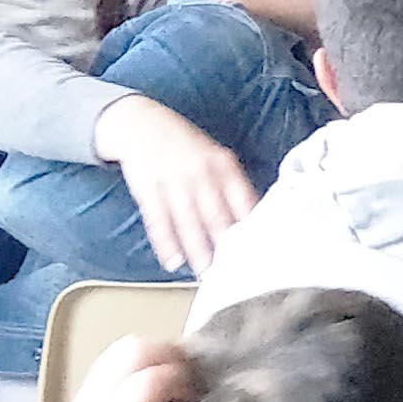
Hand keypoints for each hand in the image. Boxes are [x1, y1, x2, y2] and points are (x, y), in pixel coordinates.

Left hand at [56, 335, 206, 401]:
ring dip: (157, 355)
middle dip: (171, 357)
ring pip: (125, 347)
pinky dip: (143, 360)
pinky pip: (117, 355)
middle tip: (189, 382)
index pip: (148, 381)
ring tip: (175, 380)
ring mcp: (89, 392)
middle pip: (134, 351)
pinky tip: (156, 382)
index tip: (194, 400)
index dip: (181, 381)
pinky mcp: (88, 390)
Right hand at [92, 95, 256, 271]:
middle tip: (236, 274)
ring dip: (198, 252)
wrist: (141, 124)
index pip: (244, 200)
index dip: (253, 228)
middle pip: (217, 217)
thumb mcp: (217, 157)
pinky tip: (173, 262)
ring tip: (207, 277)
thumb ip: (234, 186)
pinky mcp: (148, 189)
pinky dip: (166, 243)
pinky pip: (158, 221)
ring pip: (189, 224)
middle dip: (227, 248)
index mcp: (224, 165)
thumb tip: (255, 219)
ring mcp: (173, 182)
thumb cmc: (187, 147)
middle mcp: (201, 174)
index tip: (261, 252)